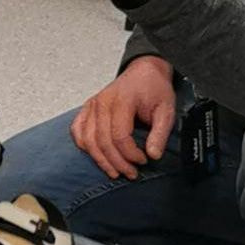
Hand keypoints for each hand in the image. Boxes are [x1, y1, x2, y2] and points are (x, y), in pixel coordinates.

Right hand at [71, 57, 176, 180]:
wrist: (144, 71)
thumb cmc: (154, 88)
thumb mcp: (166, 109)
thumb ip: (160, 133)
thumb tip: (153, 155)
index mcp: (122, 100)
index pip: (119, 136)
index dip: (130, 154)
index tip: (144, 161)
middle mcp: (102, 102)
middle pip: (102, 141)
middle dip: (117, 163)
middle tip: (132, 174)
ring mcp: (92, 104)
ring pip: (88, 140)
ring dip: (100, 160)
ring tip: (115, 172)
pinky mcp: (88, 107)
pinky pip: (77, 130)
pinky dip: (84, 146)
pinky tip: (97, 156)